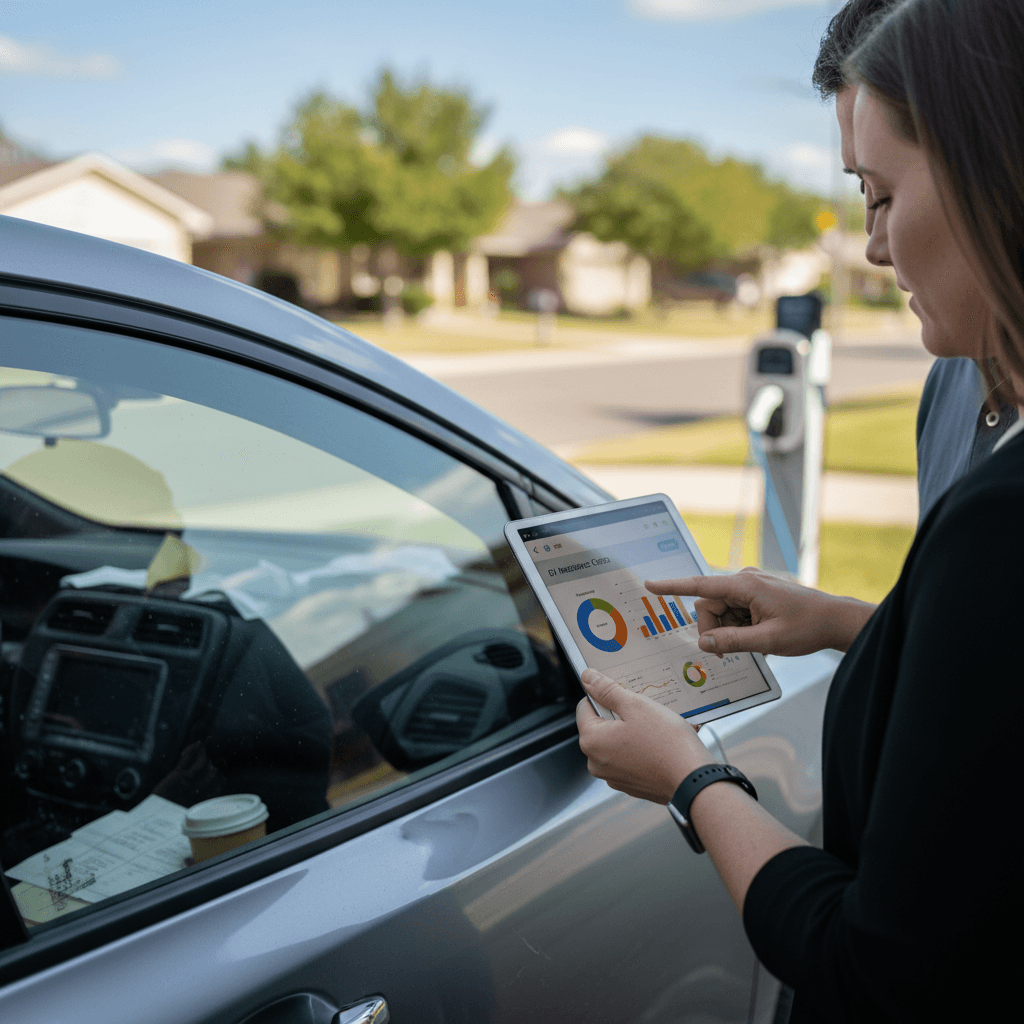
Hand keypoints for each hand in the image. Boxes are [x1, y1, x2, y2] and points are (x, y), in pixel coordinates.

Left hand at [576, 668, 711, 802]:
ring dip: (632, 731)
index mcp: (592, 741)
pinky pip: (629, 758)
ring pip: (616, 742)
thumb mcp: (636, 706)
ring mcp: (613, 776)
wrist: (693, 781)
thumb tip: (587, 677)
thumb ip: (607, 690)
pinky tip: (659, 745)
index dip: (604, 696)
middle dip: (620, 715)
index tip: (625, 696)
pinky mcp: (630, 784)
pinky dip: (640, 749)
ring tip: (656, 728)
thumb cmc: (666, 744)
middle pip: (601, 725)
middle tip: (644, 712)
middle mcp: (596, 762)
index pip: (585, 707)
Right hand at [646, 567, 874, 655]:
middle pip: (710, 606)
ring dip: (730, 631)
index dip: (673, 587)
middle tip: (729, 651)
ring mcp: (752, 588)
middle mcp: (745, 581)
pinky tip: (759, 638)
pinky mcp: (757, 596)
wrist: (836, 621)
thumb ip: (732, 642)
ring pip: (722, 612)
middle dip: (714, 630)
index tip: (650, 585)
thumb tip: (704, 642)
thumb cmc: (807, 627)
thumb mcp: (768, 641)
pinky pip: (736, 612)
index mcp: (745, 586)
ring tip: (755, 644)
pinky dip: (741, 628)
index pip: (700, 586)